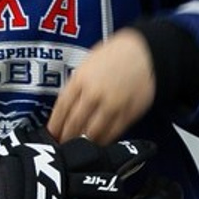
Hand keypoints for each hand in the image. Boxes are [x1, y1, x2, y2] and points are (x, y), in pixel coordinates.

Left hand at [49, 28, 155, 143]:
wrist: (146, 51)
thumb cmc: (118, 53)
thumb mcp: (89, 62)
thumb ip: (77, 84)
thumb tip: (67, 105)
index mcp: (80, 79)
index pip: (61, 109)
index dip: (55, 125)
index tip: (52, 134)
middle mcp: (93, 94)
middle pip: (74, 124)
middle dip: (67, 137)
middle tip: (64, 144)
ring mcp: (111, 105)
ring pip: (92, 133)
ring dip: (84, 142)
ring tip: (80, 147)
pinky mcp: (127, 113)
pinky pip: (112, 133)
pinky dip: (104, 140)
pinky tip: (100, 142)